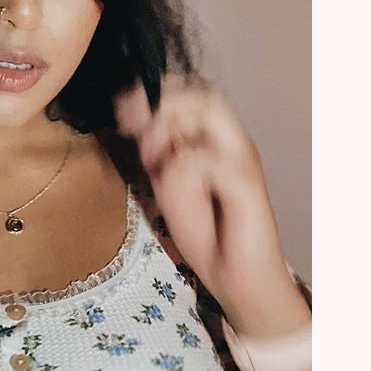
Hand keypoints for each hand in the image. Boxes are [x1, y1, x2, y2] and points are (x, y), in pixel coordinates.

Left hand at [114, 73, 294, 326]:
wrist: (237, 279)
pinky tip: (166, 183)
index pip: (192, 93)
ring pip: (209, 115)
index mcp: (215, 140)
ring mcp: (242, 162)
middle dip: (160, 101)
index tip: (122, 107)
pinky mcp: (248, 188)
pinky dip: (181, 166)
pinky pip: (209, 160)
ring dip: (170, 127)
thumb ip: (157, 154)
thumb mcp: (167, 186)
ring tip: (150, 156)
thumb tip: (138, 123)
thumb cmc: (206, 232)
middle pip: (202, 95)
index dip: (155, 91)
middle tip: (128, 121)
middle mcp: (232, 143)